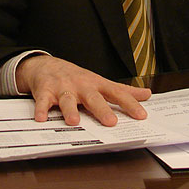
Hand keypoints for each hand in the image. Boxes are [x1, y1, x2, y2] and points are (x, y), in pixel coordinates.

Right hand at [15, 55, 150, 126]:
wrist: (47, 65)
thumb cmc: (78, 78)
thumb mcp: (101, 82)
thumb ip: (123, 91)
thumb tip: (147, 94)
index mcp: (96, 85)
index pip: (116, 94)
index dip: (130, 104)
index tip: (141, 115)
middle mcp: (81, 86)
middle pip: (93, 98)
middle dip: (101, 109)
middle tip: (111, 122)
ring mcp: (63, 88)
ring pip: (67, 100)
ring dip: (70, 110)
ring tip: (74, 121)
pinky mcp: (45, 92)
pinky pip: (42, 102)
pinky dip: (41, 110)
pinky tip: (41, 119)